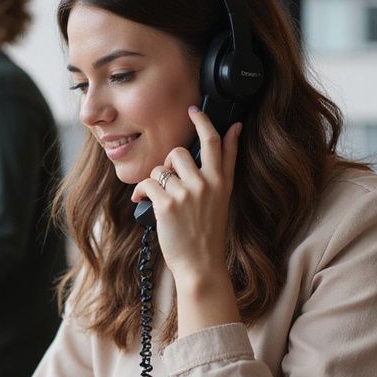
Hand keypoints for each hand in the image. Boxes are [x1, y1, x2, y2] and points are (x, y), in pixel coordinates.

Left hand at [130, 107, 240, 287]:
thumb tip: (235, 129)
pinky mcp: (167, 205)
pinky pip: (147, 183)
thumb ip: (225, 164)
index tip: (194, 110)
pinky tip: (142, 199)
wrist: (201, 265)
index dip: (203, 122)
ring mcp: (186, 194)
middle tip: (169, 180)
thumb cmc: (208, 233)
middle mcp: (206, 184)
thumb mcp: (223, 196)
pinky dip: (140, 191)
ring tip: (159, 197)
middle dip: (168, 162)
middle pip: (180, 152)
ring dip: (155, 181)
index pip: (214, 142)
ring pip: (160, 168)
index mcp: (221, 181)